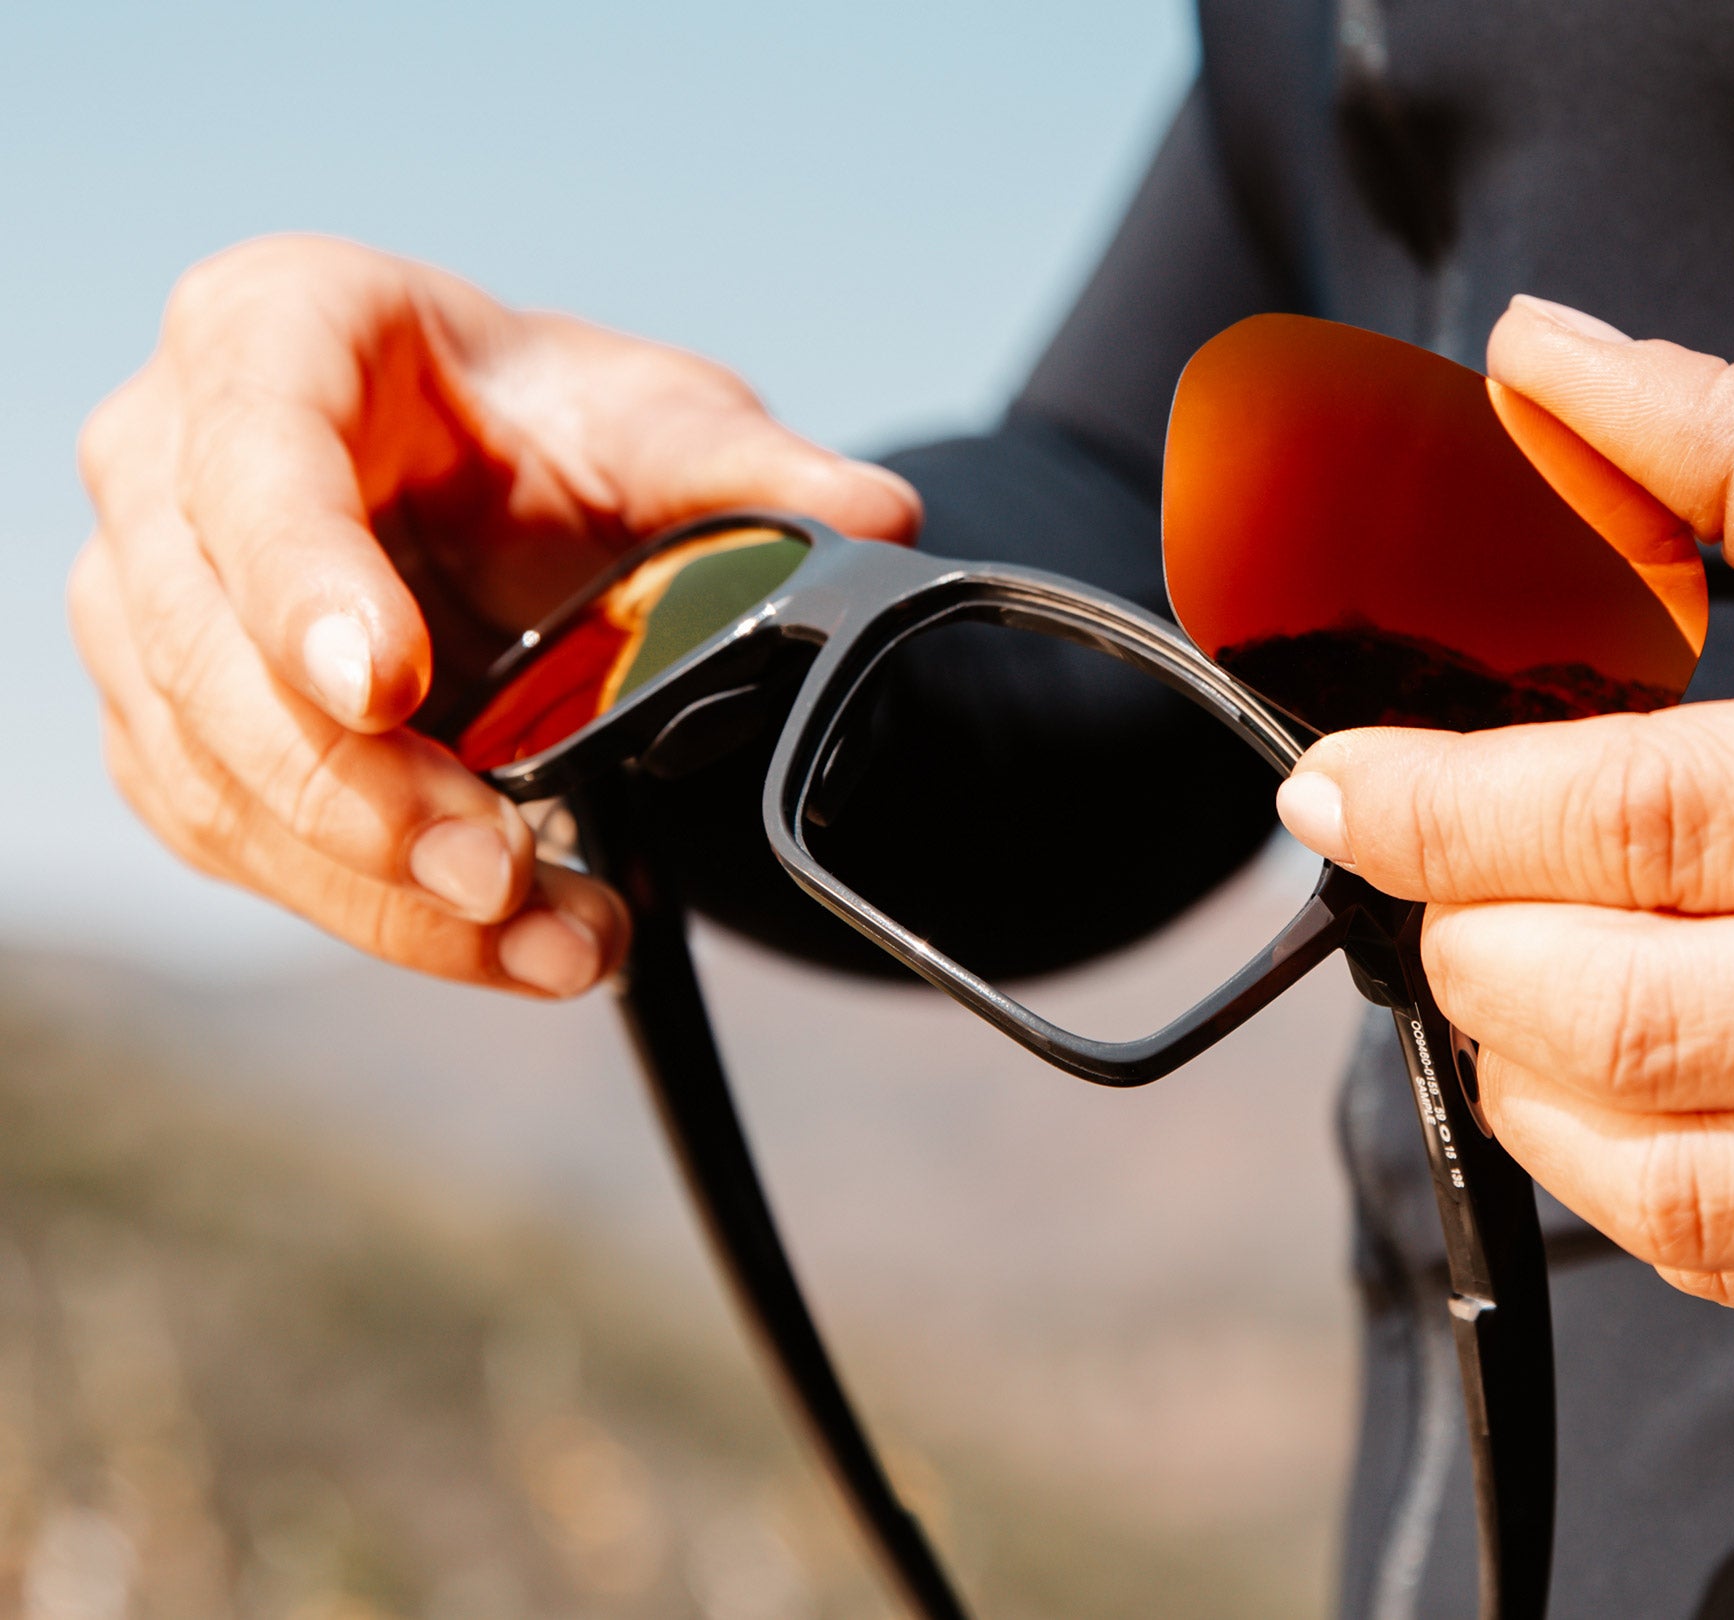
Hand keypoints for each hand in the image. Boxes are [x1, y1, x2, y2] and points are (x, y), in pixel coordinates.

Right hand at [69, 234, 920, 994]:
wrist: (507, 488)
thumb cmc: (551, 424)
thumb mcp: (661, 421)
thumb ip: (758, 472)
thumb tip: (879, 516)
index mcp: (270, 330)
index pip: (253, 456)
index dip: (303, 580)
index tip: (388, 689)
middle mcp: (167, 464)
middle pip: (208, 650)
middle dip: (357, 790)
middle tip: (500, 875)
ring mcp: (147, 606)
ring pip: (212, 773)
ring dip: (375, 887)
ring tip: (551, 943)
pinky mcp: (176, 727)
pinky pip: (241, 841)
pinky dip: (375, 913)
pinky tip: (507, 946)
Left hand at [1276, 296, 1733, 1347]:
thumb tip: (1547, 357)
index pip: (1651, 813)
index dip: (1445, 810)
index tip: (1338, 791)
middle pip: (1634, 1012)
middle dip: (1465, 954)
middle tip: (1432, 889)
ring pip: (1680, 1176)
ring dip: (1529, 1089)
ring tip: (1515, 998)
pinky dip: (1645, 1194)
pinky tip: (1628, 1107)